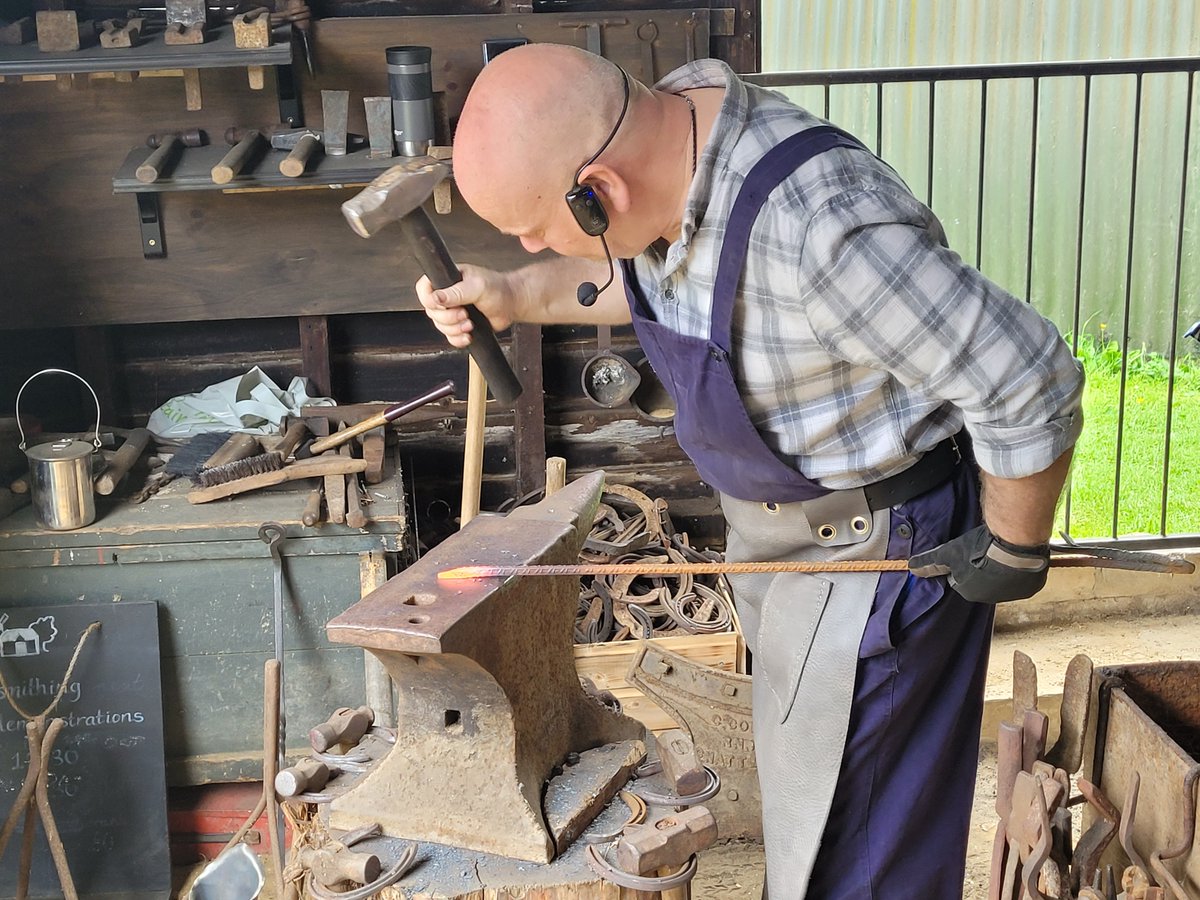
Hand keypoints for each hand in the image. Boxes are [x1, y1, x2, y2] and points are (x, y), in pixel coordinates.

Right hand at [416, 264, 517, 347]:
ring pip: (439, 326)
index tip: (442, 306)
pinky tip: (469, 335)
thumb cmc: (498, 289)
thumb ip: (456, 292)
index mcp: (447, 279)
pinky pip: (449, 337)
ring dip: (454, 329)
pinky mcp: (459, 325)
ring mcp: (452, 311)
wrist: (511, 304)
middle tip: (464, 314)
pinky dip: (458, 339)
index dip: (428, 300)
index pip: (424, 289)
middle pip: (431, 312)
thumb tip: (435, 298)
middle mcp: (447, 295)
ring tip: (470, 324)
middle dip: (448, 318)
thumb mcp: (477, 287)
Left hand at [908, 524, 1049, 603]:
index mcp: (969, 592)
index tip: (971, 554)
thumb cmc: (979, 550)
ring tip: (1004, 552)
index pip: (962, 580)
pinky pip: (1024, 579)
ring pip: (1004, 581)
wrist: (1014, 545)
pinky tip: (1018, 557)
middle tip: (987, 551)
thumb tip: (911, 568)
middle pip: (983, 581)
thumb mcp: (949, 553)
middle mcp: (991, 598)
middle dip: (984, 568)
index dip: (965, 565)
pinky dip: (1021, 569)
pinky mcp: (1031, 587)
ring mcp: (1013, 594)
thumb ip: (930, 562)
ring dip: (1003, 569)